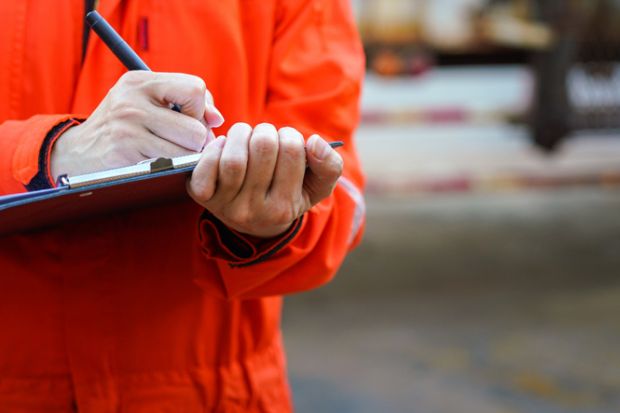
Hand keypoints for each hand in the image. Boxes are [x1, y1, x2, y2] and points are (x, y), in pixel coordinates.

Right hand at [51, 71, 223, 177]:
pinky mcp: (126, 153)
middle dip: (198, 141)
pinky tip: (158, 164)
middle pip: (196, 127)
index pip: (195, 88)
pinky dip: (172, 168)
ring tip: (172, 154)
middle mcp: (133, 100)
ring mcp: (128, 127)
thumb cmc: (123, 126)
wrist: (77, 153)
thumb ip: (185, 103)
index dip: (201, 108)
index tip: (191, 120)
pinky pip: (170, 165)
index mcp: (141, 81)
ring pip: (187, 150)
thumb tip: (218, 119)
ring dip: (187, 158)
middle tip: (185, 145)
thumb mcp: (146, 102)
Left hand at [188, 123, 343, 237]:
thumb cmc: (289, 195)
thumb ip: (329, 166)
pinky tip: (225, 147)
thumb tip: (315, 142)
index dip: (290, 136)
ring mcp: (226, 206)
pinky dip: (215, 148)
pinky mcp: (203, 197)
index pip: (291, 151)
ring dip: (241, 134)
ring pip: (234, 157)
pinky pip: (206, 166)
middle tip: (266, 136)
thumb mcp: (317, 187)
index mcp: (284, 208)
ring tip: (247, 136)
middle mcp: (255, 211)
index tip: (288, 141)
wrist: (255, 224)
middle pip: (262, 148)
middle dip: (266, 131)